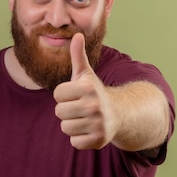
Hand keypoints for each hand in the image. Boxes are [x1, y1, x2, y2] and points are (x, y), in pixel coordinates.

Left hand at [53, 33, 116, 149]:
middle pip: (59, 112)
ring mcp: (98, 124)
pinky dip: (80, 138)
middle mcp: (94, 105)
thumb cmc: (94, 92)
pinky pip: (74, 142)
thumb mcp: (86, 74)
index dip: (63, 95)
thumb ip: (78, 56)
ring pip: (65, 128)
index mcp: (88, 88)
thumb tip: (77, 35)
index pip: (57, 94)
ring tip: (84, 118)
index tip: (75, 95)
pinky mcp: (99, 140)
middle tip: (79, 108)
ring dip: (72, 124)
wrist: (119, 113)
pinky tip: (89, 130)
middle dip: (66, 110)